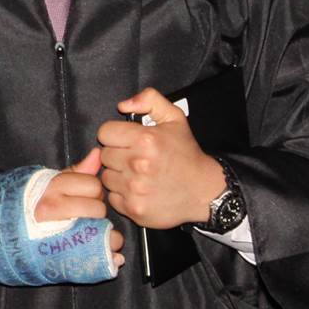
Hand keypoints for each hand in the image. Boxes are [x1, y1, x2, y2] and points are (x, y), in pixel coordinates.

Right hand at [34, 148, 124, 267]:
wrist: (2, 234)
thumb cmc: (29, 205)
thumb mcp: (48, 183)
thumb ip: (76, 171)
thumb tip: (98, 153)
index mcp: (51, 188)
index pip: (93, 185)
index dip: (91, 191)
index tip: (80, 197)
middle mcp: (53, 208)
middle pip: (98, 208)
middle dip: (95, 211)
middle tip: (81, 216)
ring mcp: (57, 232)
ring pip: (103, 231)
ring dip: (102, 234)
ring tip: (86, 233)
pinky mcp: (66, 255)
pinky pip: (102, 254)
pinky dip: (105, 254)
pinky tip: (95, 250)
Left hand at [96, 88, 225, 229]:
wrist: (204, 191)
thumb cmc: (186, 154)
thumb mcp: (174, 118)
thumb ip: (149, 100)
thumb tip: (122, 105)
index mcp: (146, 140)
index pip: (105, 133)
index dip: (116, 135)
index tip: (128, 140)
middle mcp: (138, 164)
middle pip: (104, 155)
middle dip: (118, 155)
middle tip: (136, 158)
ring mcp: (135, 189)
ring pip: (106, 177)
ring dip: (118, 175)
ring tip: (139, 174)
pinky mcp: (134, 208)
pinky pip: (112, 197)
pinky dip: (122, 194)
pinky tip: (140, 190)